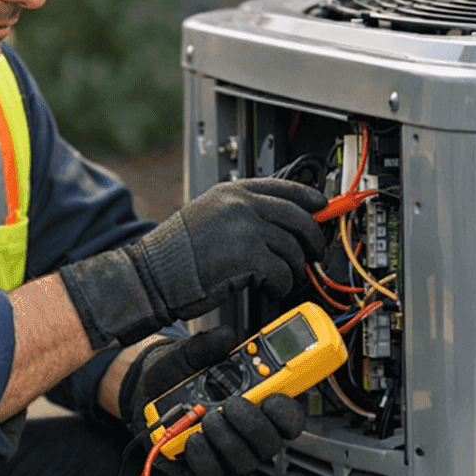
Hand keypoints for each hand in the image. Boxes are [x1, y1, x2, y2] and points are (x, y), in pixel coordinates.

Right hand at [59, 178, 326, 347]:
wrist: (152, 275)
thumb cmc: (174, 254)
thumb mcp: (207, 215)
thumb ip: (240, 212)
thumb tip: (278, 220)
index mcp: (231, 192)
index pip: (283, 187)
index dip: (309, 198)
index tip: (322, 207)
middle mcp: (241, 205)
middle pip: (298, 217)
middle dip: (313, 238)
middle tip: (315, 253)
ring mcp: (246, 229)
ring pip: (293, 248)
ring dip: (293, 268)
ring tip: (283, 278)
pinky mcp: (249, 257)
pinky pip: (283, 272)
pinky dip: (282, 284)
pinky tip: (272, 288)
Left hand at [119, 327, 306, 475]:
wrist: (147, 392)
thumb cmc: (179, 376)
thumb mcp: (191, 354)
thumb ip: (209, 344)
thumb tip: (225, 337)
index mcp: (258, 406)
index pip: (289, 419)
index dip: (287, 412)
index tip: (273, 397)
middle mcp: (248, 436)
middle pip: (270, 444)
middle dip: (254, 424)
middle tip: (233, 403)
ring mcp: (227, 456)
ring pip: (243, 461)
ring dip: (227, 438)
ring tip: (208, 417)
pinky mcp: (203, 471)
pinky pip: (211, 475)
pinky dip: (203, 456)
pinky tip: (193, 437)